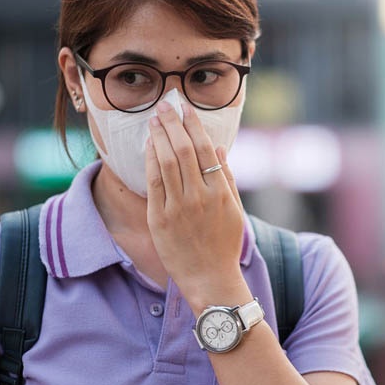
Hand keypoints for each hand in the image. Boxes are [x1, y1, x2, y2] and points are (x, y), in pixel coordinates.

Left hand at [145, 101, 246, 310]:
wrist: (210, 278)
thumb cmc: (224, 245)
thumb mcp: (235, 210)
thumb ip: (227, 177)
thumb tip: (219, 147)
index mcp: (220, 192)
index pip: (205, 149)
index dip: (193, 126)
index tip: (186, 108)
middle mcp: (199, 196)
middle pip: (183, 150)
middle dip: (173, 124)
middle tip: (165, 105)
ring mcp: (178, 207)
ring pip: (166, 162)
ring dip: (159, 136)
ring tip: (154, 119)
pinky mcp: (160, 219)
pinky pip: (153, 183)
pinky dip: (150, 161)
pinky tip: (149, 146)